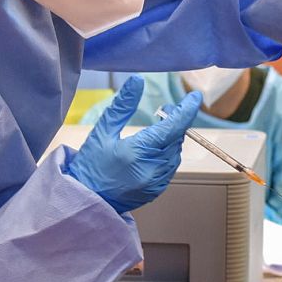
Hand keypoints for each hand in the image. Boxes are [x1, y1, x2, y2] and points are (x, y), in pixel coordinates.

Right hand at [68, 77, 203, 214]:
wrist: (86, 201)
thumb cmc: (90, 166)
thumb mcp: (102, 132)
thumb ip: (122, 105)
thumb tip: (137, 81)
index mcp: (139, 152)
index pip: (174, 126)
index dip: (187, 109)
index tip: (195, 97)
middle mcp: (153, 168)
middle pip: (177, 138)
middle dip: (175, 121)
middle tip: (165, 109)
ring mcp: (157, 182)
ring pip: (175, 152)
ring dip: (171, 138)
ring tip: (158, 128)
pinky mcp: (157, 190)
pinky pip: (170, 166)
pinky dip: (166, 154)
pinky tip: (153, 149)